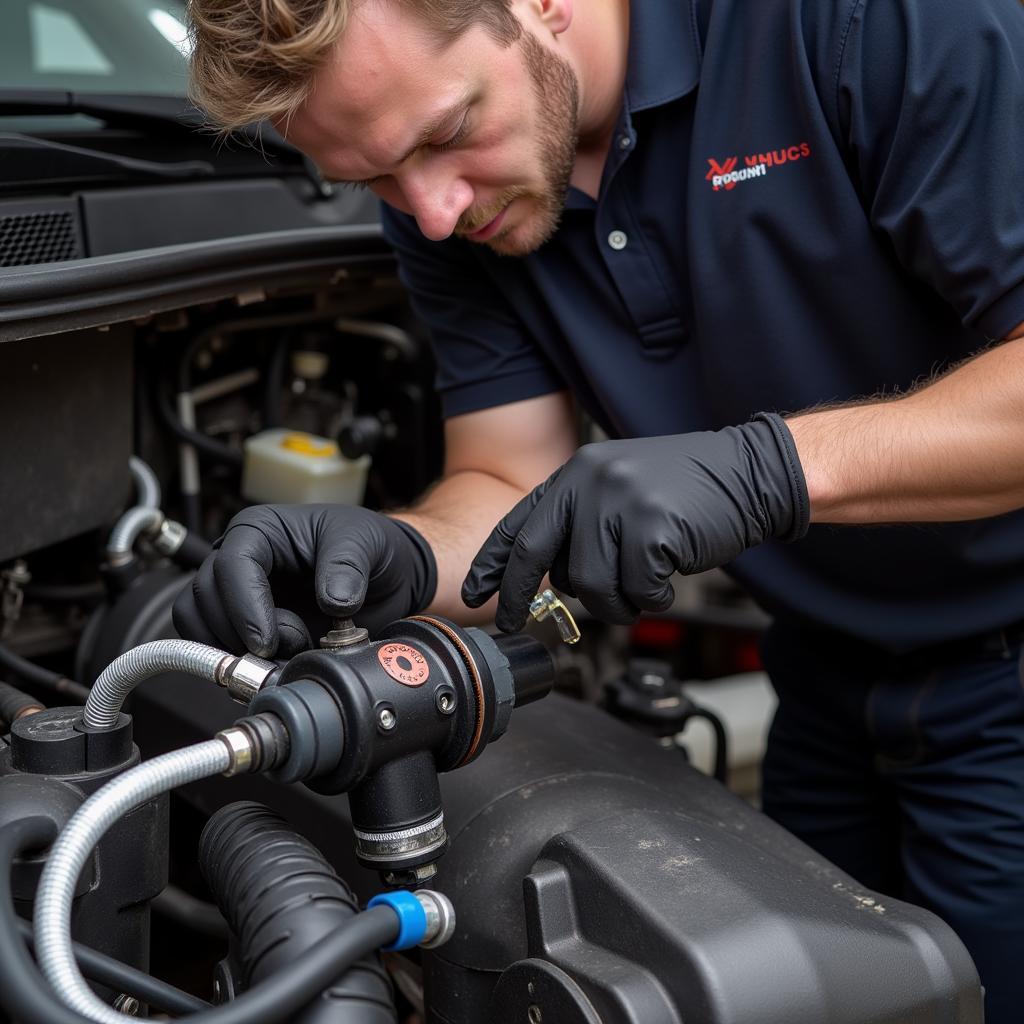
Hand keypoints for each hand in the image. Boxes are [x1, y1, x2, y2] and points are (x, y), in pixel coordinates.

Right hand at [173, 505, 436, 656]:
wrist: (383, 575)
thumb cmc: (368, 547)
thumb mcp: (365, 542)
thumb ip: (348, 565)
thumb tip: (335, 601)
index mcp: (260, 530)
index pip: (231, 564)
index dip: (244, 606)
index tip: (267, 640)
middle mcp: (238, 560)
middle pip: (206, 598)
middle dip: (240, 634)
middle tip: (287, 648)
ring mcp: (235, 596)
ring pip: (200, 626)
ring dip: (235, 651)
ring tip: (286, 654)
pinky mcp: (242, 627)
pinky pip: (215, 649)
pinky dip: (238, 666)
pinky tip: (277, 665)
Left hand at [462, 413, 807, 630]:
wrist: (749, 472)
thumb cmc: (686, 490)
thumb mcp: (619, 489)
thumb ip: (580, 523)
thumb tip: (546, 576)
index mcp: (577, 473)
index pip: (520, 523)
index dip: (494, 564)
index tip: (477, 593)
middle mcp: (591, 482)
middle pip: (538, 556)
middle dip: (523, 598)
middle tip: (521, 624)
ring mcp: (621, 502)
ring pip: (590, 586)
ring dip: (617, 601)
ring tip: (642, 584)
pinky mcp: (652, 528)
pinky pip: (636, 591)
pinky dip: (653, 597)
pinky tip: (670, 575)